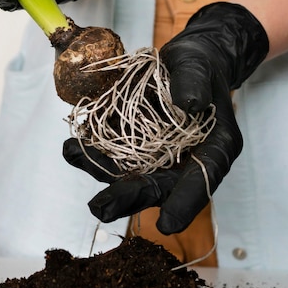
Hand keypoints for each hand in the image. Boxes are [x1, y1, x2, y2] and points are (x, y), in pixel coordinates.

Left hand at [63, 2, 268, 234]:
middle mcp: (184, 161)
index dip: (185, 202)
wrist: (183, 63)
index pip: (202, 179)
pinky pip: (113, 156)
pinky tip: (73, 147)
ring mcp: (156, 156)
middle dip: (129, 197)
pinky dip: (92, 153)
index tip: (167, 224)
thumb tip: (187, 104)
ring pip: (130, 175)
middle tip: (102, 209)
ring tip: (76, 157)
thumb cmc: (201, 66)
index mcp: (214, 149)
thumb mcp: (199, 66)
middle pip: (159, 186)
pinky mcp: (134, 146)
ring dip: (101, 171)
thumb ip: (194, 83)